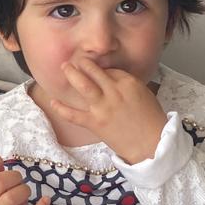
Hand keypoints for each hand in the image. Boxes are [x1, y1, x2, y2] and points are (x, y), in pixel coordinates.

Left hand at [51, 57, 168, 162]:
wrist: (152, 144)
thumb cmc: (152, 120)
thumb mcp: (144, 94)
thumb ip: (127, 85)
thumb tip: (111, 80)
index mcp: (129, 83)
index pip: (110, 70)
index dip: (102, 70)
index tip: (97, 72)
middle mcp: (114, 91)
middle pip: (94, 71)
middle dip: (83, 63)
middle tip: (75, 60)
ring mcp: (102, 107)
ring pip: (83, 85)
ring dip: (71, 74)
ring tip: (64, 67)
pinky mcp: (94, 123)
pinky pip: (73, 114)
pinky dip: (61, 109)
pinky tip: (52, 102)